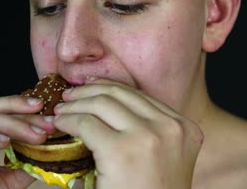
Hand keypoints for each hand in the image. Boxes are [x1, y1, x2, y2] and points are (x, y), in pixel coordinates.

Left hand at [54, 77, 203, 188]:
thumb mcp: (164, 159)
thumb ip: (150, 131)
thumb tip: (109, 102)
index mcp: (186, 129)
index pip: (140, 96)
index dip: (110, 87)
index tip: (91, 86)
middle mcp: (171, 128)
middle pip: (121, 93)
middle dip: (89, 90)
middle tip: (70, 97)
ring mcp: (149, 138)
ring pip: (101, 102)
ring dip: (75, 103)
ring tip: (61, 110)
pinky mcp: (121, 151)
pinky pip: (86, 123)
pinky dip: (68, 120)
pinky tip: (60, 124)